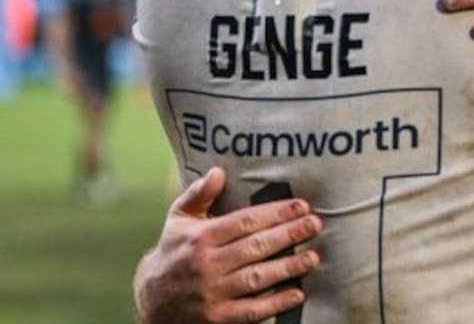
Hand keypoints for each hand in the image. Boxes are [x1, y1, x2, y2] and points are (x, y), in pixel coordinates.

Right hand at [134, 167, 321, 323]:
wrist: (151, 301)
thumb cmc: (173, 252)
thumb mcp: (178, 220)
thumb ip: (198, 194)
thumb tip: (218, 171)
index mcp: (201, 237)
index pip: (245, 221)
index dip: (276, 213)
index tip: (301, 205)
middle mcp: (207, 264)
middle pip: (256, 247)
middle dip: (289, 234)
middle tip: (315, 224)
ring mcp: (213, 293)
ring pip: (257, 278)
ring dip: (288, 267)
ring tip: (313, 256)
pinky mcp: (218, 318)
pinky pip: (251, 311)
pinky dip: (276, 303)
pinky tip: (298, 293)